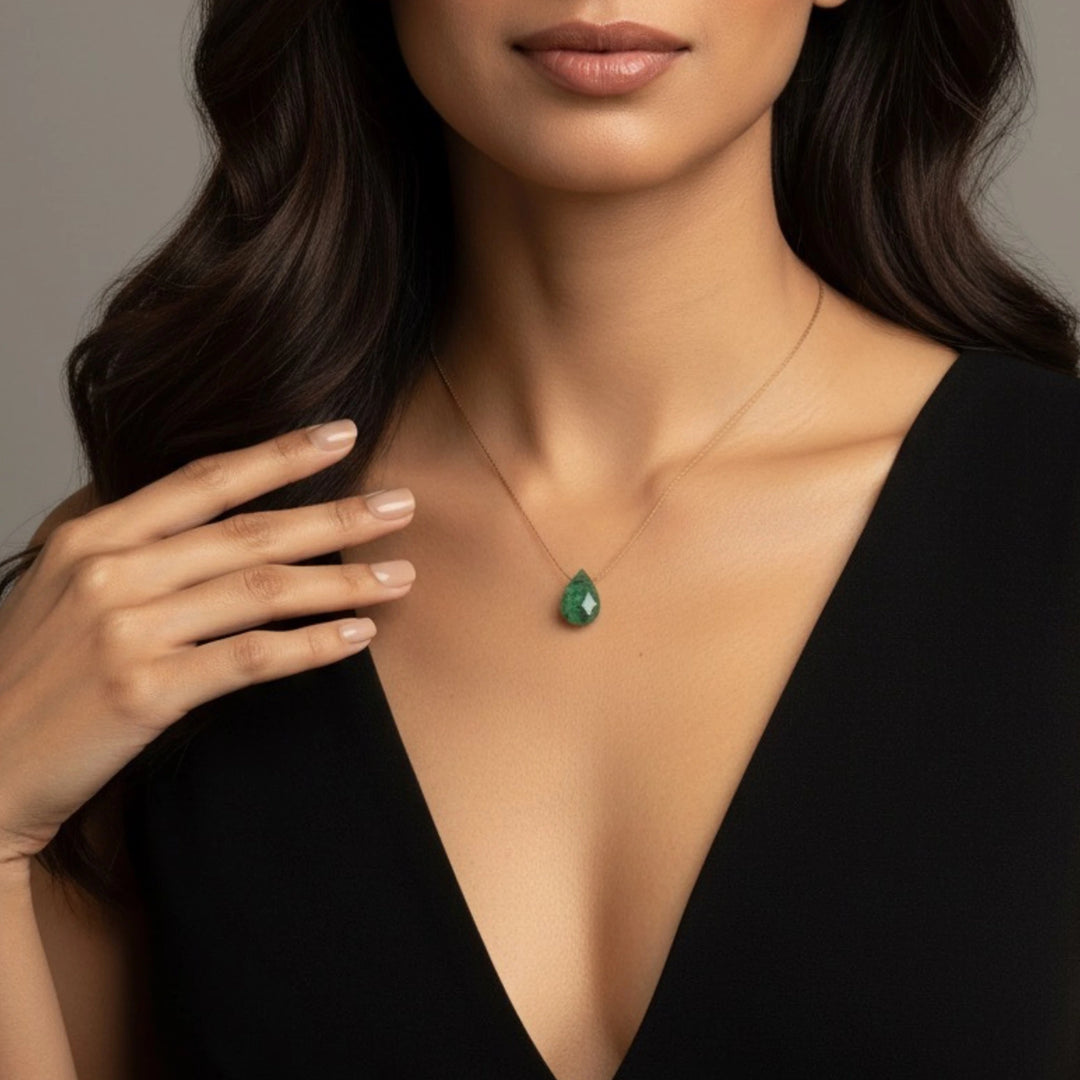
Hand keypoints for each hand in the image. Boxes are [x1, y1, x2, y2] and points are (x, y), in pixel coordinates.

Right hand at [0, 420, 415, 864]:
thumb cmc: (27, 674)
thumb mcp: (60, 584)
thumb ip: (126, 540)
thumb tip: (200, 503)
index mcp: (93, 534)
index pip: (206, 480)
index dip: (280, 455)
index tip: (341, 434)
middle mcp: (111, 571)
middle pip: (250, 532)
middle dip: (336, 516)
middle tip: (402, 505)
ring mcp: (126, 630)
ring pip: (261, 590)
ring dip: (342, 582)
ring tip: (401, 575)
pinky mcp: (145, 691)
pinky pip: (251, 657)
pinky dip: (311, 645)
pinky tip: (358, 635)